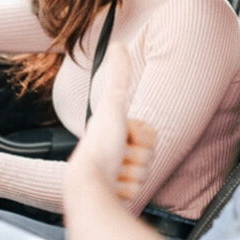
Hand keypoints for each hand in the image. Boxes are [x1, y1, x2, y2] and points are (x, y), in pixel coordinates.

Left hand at [68, 43, 155, 200]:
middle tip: (120, 157)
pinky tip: (114, 186)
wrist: (89, 185)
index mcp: (113, 130)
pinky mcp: (115, 194)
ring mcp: (113, 174)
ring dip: (132, 174)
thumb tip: (118, 45)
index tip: (125, 137)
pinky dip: (127, 190)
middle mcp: (112, 151)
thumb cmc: (100, 146)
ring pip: (143, 174)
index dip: (143, 138)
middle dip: (138, 158)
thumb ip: (119, 76)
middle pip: (148, 155)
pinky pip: (136, 192)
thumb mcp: (113, 105)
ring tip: (115, 172)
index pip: (150, 135)